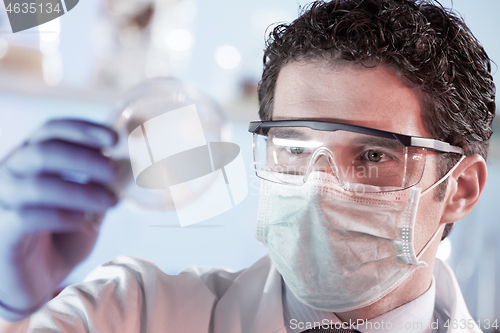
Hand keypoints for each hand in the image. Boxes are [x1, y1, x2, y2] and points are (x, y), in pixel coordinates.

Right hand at [0, 119, 118, 320]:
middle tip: (113, 172)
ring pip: (37, 184)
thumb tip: (128, 165)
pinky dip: (60, 215)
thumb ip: (100, 186)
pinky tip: (81, 221)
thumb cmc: (60, 238)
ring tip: (109, 201)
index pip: (50, 131)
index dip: (82, 129)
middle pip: (42, 150)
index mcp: (30, 161)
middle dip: (84, 157)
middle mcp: (10, 175)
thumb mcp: (88, 207)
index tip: (114, 139)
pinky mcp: (1, 232)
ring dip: (80, 191)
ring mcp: (2, 202)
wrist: (34, 282)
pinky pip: (26, 216)